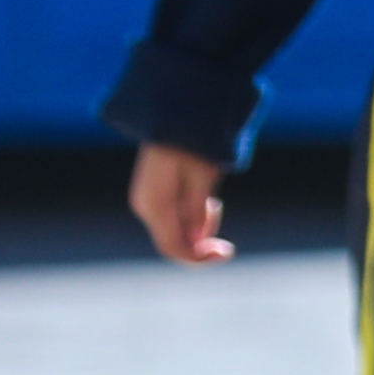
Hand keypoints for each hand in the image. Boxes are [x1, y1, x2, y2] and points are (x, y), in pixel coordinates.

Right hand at [129, 144, 233, 264]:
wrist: (177, 115)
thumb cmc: (193, 141)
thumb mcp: (203, 175)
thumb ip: (197, 209)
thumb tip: (197, 241)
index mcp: (154, 205)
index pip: (174, 249)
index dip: (200, 259)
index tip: (227, 251)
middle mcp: (145, 207)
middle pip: (177, 242)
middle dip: (203, 238)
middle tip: (217, 207)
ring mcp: (148, 202)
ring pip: (177, 231)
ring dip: (200, 225)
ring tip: (210, 197)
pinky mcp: (155, 197)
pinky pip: (176, 218)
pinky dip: (194, 216)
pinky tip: (204, 197)